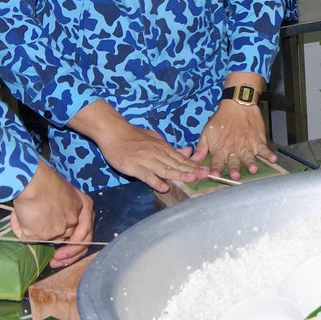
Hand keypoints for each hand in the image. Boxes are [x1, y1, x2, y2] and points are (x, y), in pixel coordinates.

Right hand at [11, 162, 93, 267]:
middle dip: (66, 256)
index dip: (77, 245)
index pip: (87, 233)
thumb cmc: (44, 180)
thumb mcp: (64, 193)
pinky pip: (29, 237)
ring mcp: (60, 229)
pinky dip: (21, 229)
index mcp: (84, 206)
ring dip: (37, 236)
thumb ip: (65, 211)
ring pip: (51, 241)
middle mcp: (75, 219)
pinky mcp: (44, 234)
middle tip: (56, 262)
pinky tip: (18, 217)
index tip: (67, 252)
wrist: (31, 179)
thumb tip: (53, 227)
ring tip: (26, 222)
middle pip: (75, 243)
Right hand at [68, 100, 203, 192]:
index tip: (207, 170)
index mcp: (163, 148)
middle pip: (177, 164)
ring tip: (191, 179)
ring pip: (165, 169)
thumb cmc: (133, 136)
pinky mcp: (134, 167)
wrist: (114, 132)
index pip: (182, 158)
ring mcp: (146, 160)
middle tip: (206, 175)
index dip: (195, 165)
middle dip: (192, 170)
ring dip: (179, 175)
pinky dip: (155, 181)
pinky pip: (146, 175)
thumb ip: (170, 148)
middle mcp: (157, 154)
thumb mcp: (155, 139)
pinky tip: (163, 188)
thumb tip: (187, 151)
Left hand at [194, 101, 277, 180]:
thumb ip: (201, 148)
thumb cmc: (221, 120)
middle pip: (234, 161)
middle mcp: (234, 149)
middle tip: (235, 176)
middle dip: (234, 169)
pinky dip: (269, 155)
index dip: (215, 169)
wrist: (237, 104)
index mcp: (220, 148)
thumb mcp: (207, 133)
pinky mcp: (258, 141)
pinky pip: (264, 149)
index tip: (214, 176)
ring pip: (249, 156)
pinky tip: (273, 159)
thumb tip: (193, 161)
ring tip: (253, 169)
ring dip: (251, 163)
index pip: (217, 161)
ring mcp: (247, 145)